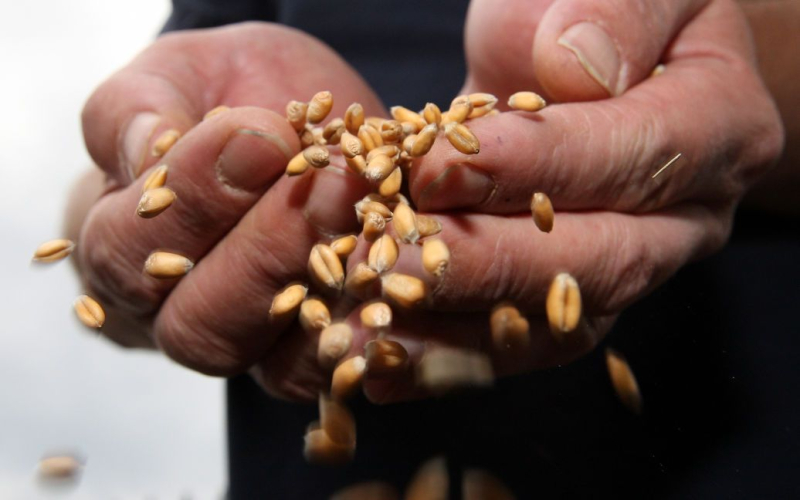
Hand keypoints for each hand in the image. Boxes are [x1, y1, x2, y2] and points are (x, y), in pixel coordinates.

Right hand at [72, 22, 384, 379]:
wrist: (294, 121)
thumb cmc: (219, 98)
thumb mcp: (173, 75)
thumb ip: (136, 108)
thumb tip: (145, 150)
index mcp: (120, 254)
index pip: (129, 253)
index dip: (193, 200)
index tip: (257, 137)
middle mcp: (178, 318)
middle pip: (200, 328)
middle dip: (268, 251)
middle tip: (332, 180)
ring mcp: (254, 350)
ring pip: (276, 367)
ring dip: (329, 290)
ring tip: (371, 215)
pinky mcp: (319, 357)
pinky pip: (344, 371)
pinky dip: (372, 331)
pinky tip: (400, 282)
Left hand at [343, 0, 783, 402]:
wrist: (589, 55)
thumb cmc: (595, 6)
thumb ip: (616, 10)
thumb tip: (579, 67)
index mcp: (720, 125)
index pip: (635, 155)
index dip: (538, 164)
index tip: (437, 165)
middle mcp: (687, 216)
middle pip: (597, 259)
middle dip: (486, 263)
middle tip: (388, 261)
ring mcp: (629, 264)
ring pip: (552, 320)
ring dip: (454, 332)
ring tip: (365, 333)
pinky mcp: (570, 296)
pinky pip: (517, 339)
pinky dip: (447, 353)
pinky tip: (379, 363)